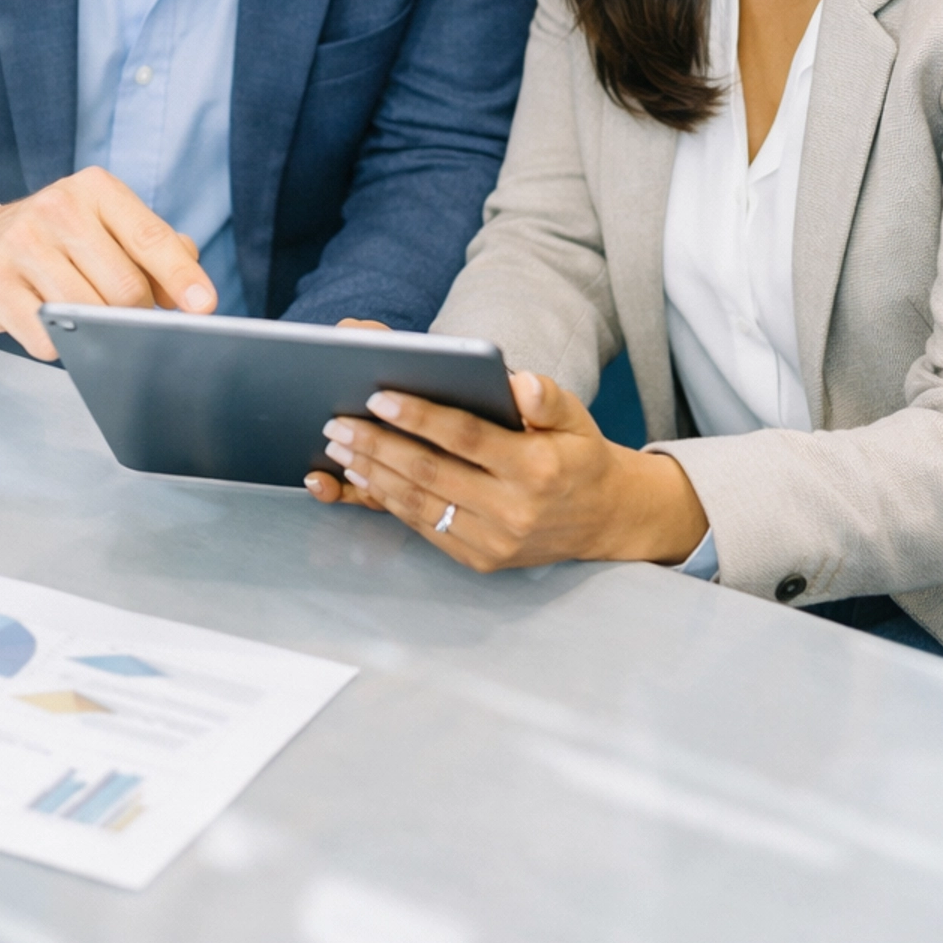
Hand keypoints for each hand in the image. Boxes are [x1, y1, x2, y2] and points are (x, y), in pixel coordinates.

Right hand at [0, 166, 214, 361]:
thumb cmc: (60, 239)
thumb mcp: (110, 227)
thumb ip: (157, 250)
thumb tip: (190, 289)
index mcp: (95, 188)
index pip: (150, 237)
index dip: (180, 276)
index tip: (204, 306)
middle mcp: (56, 207)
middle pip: (124, 286)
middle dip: (136, 313)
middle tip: (129, 316)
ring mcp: (21, 243)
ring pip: (87, 314)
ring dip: (99, 330)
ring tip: (87, 315)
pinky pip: (48, 338)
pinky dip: (61, 344)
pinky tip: (51, 322)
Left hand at [303, 370, 706, 570]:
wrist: (603, 518)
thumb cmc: (577, 454)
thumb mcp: (575, 415)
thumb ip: (547, 396)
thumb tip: (518, 383)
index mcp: (536, 468)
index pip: (466, 438)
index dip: (420, 417)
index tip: (379, 396)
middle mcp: (513, 511)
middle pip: (431, 473)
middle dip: (378, 446)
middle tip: (338, 422)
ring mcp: (494, 542)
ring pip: (420, 504)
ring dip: (373, 475)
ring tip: (339, 446)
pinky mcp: (480, 560)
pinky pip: (425, 527)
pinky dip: (389, 500)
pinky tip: (363, 476)